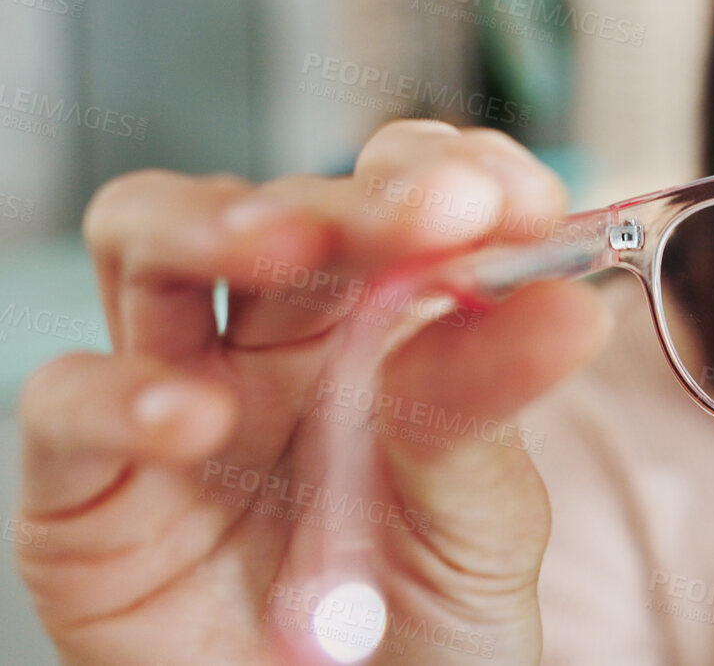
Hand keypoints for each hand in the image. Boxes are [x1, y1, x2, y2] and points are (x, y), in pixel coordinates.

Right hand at [14, 121, 611, 664]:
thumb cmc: (426, 627)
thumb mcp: (483, 514)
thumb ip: (493, 401)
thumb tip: (567, 303)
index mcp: (382, 326)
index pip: (399, 197)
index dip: (450, 172)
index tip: (519, 197)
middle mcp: (271, 344)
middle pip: (278, 205)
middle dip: (352, 194)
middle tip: (432, 209)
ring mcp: (175, 399)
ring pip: (148, 246)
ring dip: (214, 224)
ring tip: (283, 246)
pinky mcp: (86, 491)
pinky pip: (66, 403)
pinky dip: (119, 394)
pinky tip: (193, 420)